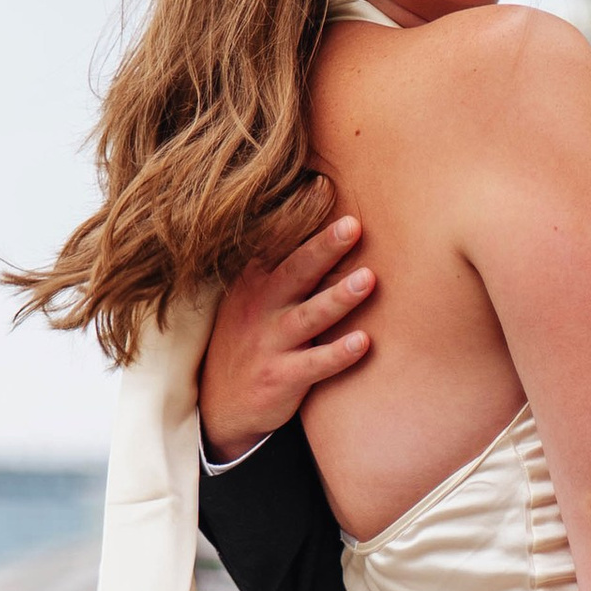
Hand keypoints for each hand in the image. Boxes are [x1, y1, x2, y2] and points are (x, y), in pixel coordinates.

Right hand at [198, 215, 375, 457]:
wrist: (221, 405)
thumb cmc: (253, 339)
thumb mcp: (255, 297)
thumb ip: (286, 264)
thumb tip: (330, 219)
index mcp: (255, 280)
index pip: (278, 241)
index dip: (300, 215)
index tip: (325, 186)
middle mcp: (260, 307)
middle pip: (295, 271)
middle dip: (323, 247)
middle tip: (353, 225)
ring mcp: (269, 343)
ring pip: (308, 316)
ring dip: (338, 298)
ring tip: (368, 279)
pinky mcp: (281, 378)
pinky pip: (314, 365)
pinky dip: (338, 354)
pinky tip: (364, 342)